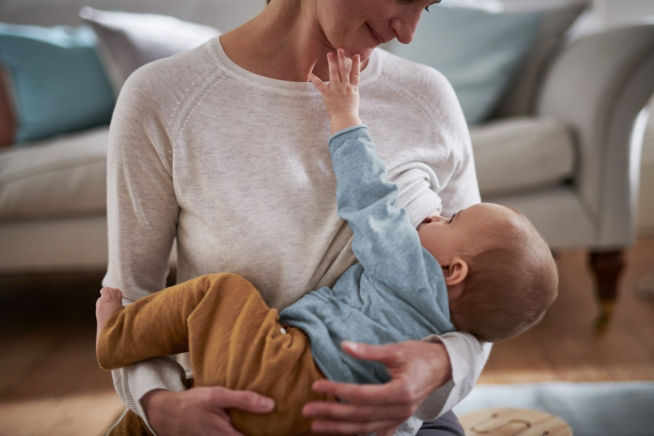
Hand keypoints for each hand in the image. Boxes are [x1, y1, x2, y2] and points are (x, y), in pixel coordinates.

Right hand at [142, 386, 274, 435]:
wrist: (166, 414)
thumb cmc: (192, 404)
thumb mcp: (218, 395)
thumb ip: (244, 400)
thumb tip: (271, 405)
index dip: (273, 434)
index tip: (287, 427)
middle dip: (266, 432)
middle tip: (281, 424)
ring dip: (255, 432)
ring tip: (268, 423)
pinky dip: (244, 431)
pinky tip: (251, 425)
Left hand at [303, 340, 450, 434]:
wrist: (444, 367)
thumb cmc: (420, 355)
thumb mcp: (395, 350)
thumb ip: (368, 351)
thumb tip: (344, 345)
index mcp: (400, 391)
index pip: (361, 394)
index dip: (337, 390)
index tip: (317, 386)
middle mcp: (401, 409)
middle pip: (359, 415)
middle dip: (331, 413)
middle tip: (307, 410)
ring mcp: (400, 418)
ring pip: (365, 428)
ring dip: (339, 428)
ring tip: (316, 426)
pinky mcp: (399, 420)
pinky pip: (375, 431)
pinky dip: (357, 433)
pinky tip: (341, 434)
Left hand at [309, 48, 361, 132]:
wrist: (345, 120)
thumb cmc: (350, 111)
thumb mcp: (355, 98)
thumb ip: (352, 89)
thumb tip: (352, 83)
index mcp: (353, 88)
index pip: (355, 73)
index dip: (356, 64)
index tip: (355, 54)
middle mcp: (345, 87)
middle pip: (344, 70)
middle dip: (342, 59)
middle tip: (340, 49)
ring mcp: (336, 90)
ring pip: (334, 74)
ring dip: (332, 63)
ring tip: (330, 54)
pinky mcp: (328, 94)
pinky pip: (320, 85)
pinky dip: (314, 79)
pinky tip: (309, 74)